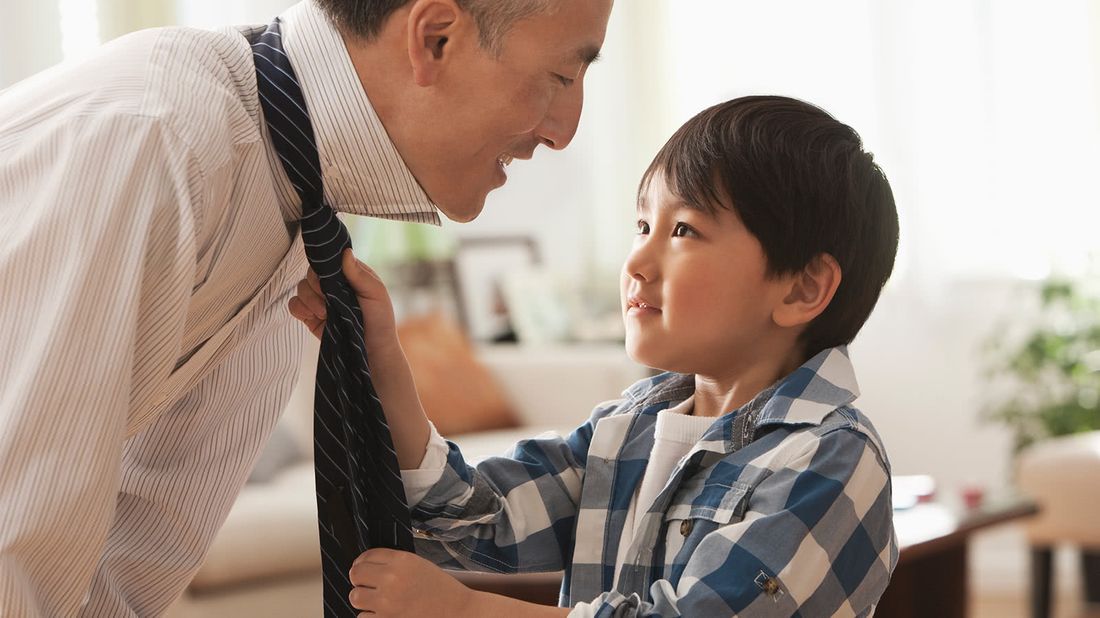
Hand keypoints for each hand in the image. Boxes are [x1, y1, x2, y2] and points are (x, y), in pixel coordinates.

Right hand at [287, 249, 398, 353]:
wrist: (372, 351)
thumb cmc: (380, 321)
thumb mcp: (376, 294)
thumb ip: (359, 274)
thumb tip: (345, 252)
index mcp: (349, 275)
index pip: (329, 261)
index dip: (325, 268)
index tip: (329, 280)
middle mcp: (333, 285)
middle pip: (311, 273)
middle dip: (317, 286)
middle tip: (329, 300)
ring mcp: (321, 300)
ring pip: (300, 288)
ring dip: (309, 300)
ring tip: (325, 313)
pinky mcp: (311, 315)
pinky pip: (294, 305)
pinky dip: (300, 309)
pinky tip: (315, 317)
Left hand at [348, 548, 473, 616]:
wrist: (456, 612)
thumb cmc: (441, 590)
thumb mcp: (419, 565)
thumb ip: (394, 563)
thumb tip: (367, 566)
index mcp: (402, 561)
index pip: (366, 556)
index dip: (363, 562)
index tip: (364, 567)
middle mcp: (392, 579)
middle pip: (356, 574)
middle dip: (360, 579)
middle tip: (367, 584)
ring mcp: (387, 602)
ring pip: (355, 596)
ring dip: (362, 598)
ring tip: (374, 600)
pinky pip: (362, 616)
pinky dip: (370, 615)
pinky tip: (382, 613)